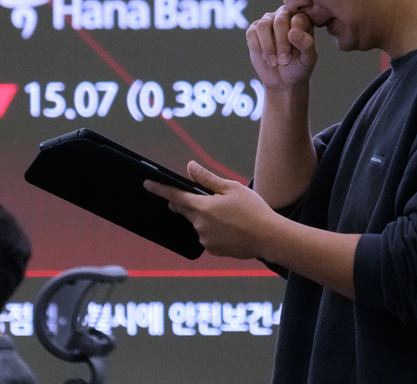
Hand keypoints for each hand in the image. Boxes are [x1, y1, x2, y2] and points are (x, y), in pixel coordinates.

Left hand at [144, 162, 275, 258]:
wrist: (268, 237)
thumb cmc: (253, 210)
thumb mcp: (232, 188)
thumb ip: (207, 179)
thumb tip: (190, 167)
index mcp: (203, 207)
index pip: (175, 196)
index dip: (160, 189)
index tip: (147, 183)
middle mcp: (199, 225)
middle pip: (185, 210)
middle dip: (187, 203)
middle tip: (203, 198)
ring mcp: (204, 239)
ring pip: (198, 223)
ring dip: (205, 217)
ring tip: (229, 215)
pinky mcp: (212, 249)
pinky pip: (207, 236)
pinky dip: (213, 230)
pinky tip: (230, 228)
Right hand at [246, 5, 316, 88]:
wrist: (283, 80)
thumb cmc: (299, 66)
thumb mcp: (308, 58)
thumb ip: (306, 44)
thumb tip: (292, 32)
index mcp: (302, 20)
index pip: (297, 19)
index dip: (294, 38)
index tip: (293, 55)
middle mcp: (285, 16)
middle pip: (280, 21)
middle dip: (281, 43)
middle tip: (284, 61)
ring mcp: (268, 21)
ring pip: (263, 26)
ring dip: (268, 47)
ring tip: (274, 62)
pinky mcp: (254, 30)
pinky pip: (251, 33)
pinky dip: (257, 48)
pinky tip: (265, 58)